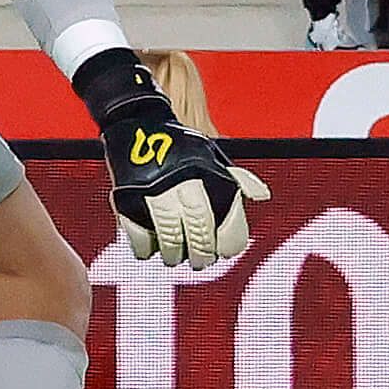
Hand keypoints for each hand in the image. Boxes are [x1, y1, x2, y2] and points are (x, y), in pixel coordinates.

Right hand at [92, 75, 267, 268]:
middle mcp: (182, 186)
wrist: (138, 125)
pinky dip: (144, 248)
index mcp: (207, 177)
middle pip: (199, 232)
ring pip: (169, 237)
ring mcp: (153, 194)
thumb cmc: (182, 146)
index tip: (228, 252)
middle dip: (203, 253)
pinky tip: (150, 249)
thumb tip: (263, 196)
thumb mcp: (214, 156)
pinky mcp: (126, 200)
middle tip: (203, 262)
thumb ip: (238, 178)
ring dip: (174, 254)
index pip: (226, 220)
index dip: (230, 242)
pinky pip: (136, 235)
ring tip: (176, 258)